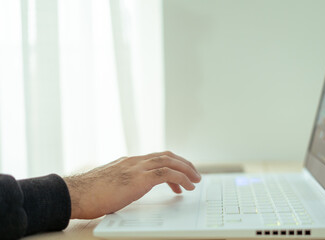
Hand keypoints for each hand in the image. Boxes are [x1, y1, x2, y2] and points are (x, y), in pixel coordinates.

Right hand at [63, 151, 200, 218]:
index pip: (156, 157)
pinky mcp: (139, 178)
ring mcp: (137, 168)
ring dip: (186, 169)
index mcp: (128, 162)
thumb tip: (128, 190)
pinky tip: (186, 186)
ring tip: (195, 180)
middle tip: (194, 174)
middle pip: (167, 155)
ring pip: (170, 161)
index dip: (172, 163)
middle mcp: (135, 161)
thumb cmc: (88, 193)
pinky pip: (167, 173)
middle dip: (183, 163)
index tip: (179, 174)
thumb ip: (123, 183)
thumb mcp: (110, 184)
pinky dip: (181, 178)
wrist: (75, 194)